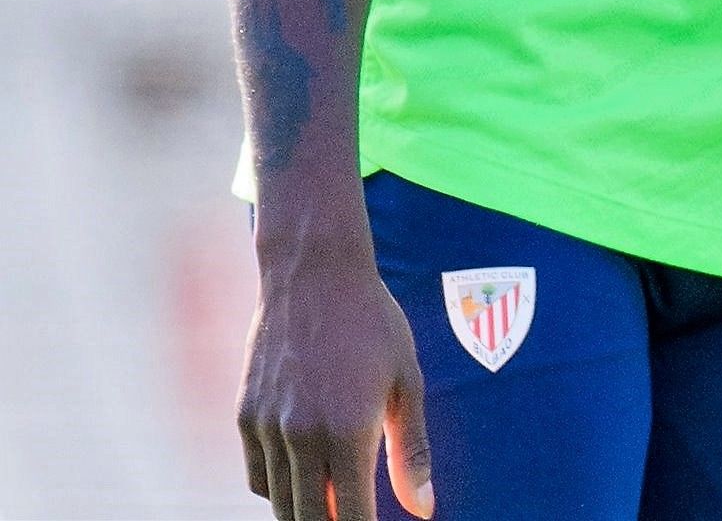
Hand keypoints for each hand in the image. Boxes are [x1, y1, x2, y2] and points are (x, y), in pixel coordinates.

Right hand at [239, 246, 431, 518]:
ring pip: (280, 502)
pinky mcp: (245, 417)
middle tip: (353, 519)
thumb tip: (425, 510)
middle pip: (309, 518)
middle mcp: (302, 436)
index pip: (350, 515)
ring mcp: (268, 428)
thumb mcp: (408, 383)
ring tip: (331, 506)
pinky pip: (258, 477)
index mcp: (349, 431)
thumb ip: (412, 451)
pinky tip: (304, 481)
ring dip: (306, 512)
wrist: (314, 276)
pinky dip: (279, 490)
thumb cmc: (374, 325)